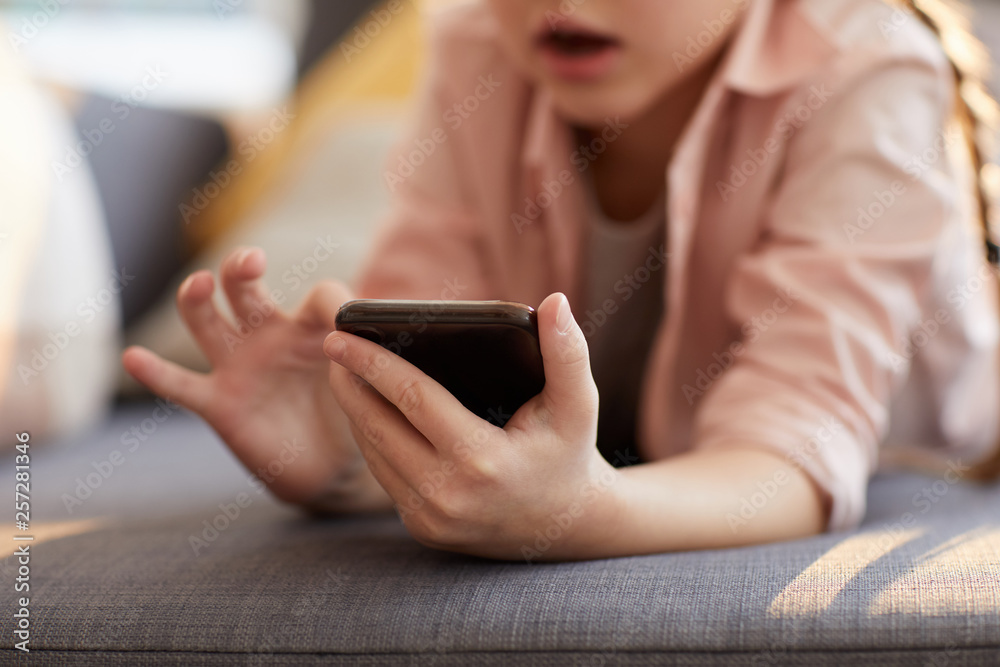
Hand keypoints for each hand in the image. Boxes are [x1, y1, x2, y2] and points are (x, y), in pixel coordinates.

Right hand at [123, 247, 390, 511]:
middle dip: (241, 269)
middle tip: (251, 262)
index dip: (331, 303)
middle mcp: (269, 336)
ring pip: (207, 322)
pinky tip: (134, 357)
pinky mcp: (219, 403)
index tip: (344, 320)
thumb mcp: (370, 378)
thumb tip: (395, 329)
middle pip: (244, 289)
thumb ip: (377, 354)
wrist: (334, 468)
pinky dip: (155, 373)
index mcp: (310, 326)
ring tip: (202, 286)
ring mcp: (240, 367)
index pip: (318, 296)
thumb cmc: (352, 410)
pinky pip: (181, 386)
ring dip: (199, 299)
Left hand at [323, 292, 622, 559]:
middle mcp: (449, 496)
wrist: (568, 526)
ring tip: (345, 373)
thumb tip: (556, 302)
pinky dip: (372, 440)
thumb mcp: (578, 403)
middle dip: (350, 383)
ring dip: (356, 411)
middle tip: (334, 346)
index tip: (341, 335)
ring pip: (375, 453)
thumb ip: (568, 351)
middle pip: (379, 426)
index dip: (373, 362)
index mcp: (482, 462)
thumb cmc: (569, 452)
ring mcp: (431, 519)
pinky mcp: (423, 529)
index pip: (413, 399)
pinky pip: (385, 476)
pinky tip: (368, 411)